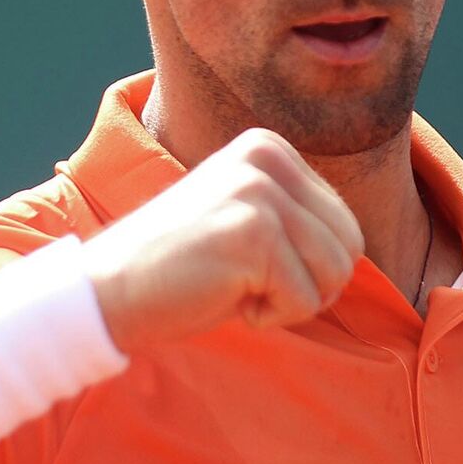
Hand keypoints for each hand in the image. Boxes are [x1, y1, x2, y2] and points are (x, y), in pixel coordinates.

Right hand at [83, 127, 363, 354]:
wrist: (107, 290)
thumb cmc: (179, 268)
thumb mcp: (243, 217)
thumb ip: (294, 216)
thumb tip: (354, 248)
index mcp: (267, 147)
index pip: (344, 223)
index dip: (307, 265)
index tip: (248, 262)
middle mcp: (266, 158)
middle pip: (350, 245)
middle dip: (311, 283)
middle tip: (251, 283)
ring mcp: (259, 193)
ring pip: (336, 274)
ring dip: (290, 300)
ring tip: (235, 285)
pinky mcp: (253, 234)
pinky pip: (305, 300)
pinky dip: (269, 316)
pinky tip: (222, 295)